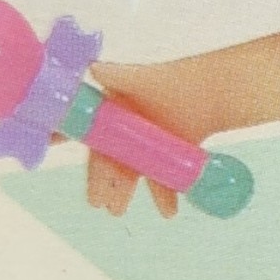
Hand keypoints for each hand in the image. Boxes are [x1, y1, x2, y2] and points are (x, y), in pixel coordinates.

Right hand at [84, 54, 211, 221]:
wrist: (216, 90)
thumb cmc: (175, 79)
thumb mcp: (144, 77)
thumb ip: (119, 75)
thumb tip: (94, 68)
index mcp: (115, 111)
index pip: (94, 136)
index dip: (79, 149)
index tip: (63, 160)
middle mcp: (128, 130)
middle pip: (112, 159)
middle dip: (104, 182)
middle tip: (99, 203)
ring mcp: (148, 144)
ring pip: (134, 171)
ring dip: (126, 192)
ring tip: (119, 211)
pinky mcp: (169, 154)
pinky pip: (163, 177)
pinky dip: (165, 195)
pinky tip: (168, 212)